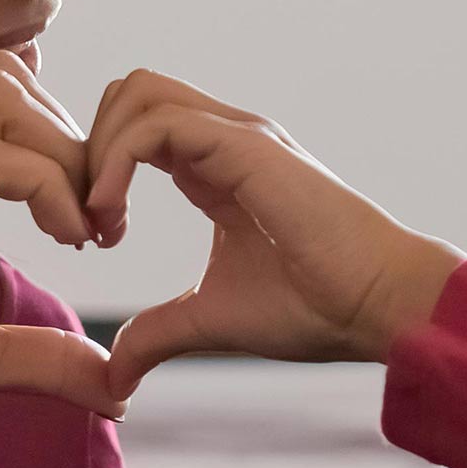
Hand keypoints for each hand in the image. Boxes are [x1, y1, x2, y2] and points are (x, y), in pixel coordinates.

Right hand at [0, 54, 118, 467]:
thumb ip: (34, 356)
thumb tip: (115, 384)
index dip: (58, 148)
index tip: (87, 225)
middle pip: (6, 79)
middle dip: (72, 141)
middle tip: (96, 222)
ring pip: (3, 97)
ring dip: (66, 156)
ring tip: (84, 230)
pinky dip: (48, 185)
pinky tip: (64, 238)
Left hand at [81, 70, 465, 394]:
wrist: (378, 306)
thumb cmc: (314, 308)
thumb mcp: (212, 320)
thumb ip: (158, 334)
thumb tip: (114, 375)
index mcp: (215, 166)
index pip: (136, 128)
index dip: (98, 172)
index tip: (96, 237)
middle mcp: (223, 138)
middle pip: (130, 92)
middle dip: (88, 147)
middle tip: (90, 220)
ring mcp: (236, 135)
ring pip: (137, 91)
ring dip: (98, 151)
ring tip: (101, 218)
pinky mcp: (243, 147)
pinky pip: (155, 124)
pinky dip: (115, 163)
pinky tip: (114, 217)